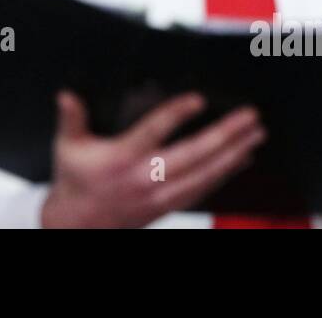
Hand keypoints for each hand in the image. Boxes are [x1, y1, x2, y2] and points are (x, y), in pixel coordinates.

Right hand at [40, 91, 263, 228]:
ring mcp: (159, 195)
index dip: (176, 115)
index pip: (154, 133)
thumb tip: (66, 95)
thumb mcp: (67, 146)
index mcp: (121, 159)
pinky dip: (224, 174)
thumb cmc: (75, 181)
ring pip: (204, 175)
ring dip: (233, 154)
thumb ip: (71, 117)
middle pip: (192, 156)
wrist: (77, 226)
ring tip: (255, 135)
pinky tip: (240, 159)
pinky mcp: (167, 206)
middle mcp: (144, 178)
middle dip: (224, 135)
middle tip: (249, 117)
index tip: (198, 100)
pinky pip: (202, 189)